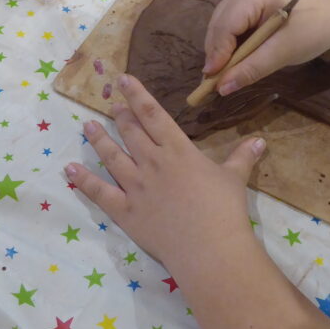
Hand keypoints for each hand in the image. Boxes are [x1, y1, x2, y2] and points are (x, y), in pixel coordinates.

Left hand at [65, 74, 265, 272]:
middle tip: (111, 104)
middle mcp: (152, 163)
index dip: (138, 95)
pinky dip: (83, 180)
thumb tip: (260, 139)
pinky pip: (100, 192)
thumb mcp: (235, 179)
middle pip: (131, 133)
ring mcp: (135, 187)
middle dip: (120, 116)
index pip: (154, 115)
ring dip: (99, 140)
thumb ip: (242, 157)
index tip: (123, 79)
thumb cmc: (224, 210)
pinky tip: (69, 169)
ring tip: (87, 126)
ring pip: (112, 157)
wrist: (208, 248)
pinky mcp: (125, 211)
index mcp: (178, 150)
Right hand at [204, 0, 329, 94]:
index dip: (217, 54)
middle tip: (213, 83)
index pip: (225, 26)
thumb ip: (252, 68)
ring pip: (221, 27)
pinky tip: (233, 62)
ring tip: (222, 75)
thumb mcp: (285, 51)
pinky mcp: (249, 6)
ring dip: (221, 51)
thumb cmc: (315, 28)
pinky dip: (230, 46)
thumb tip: (222, 88)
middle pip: (218, 25)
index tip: (212, 82)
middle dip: (216, 54)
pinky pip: (231, 27)